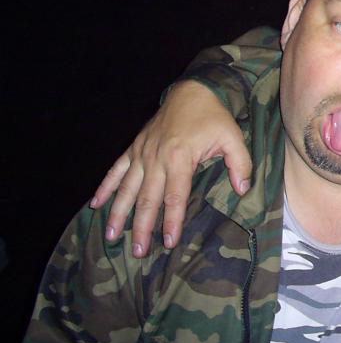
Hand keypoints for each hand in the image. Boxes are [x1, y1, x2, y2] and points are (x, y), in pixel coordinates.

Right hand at [90, 81, 251, 256]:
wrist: (193, 91)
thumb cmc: (214, 117)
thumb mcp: (233, 137)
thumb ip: (240, 164)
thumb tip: (242, 189)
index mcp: (180, 158)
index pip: (174, 197)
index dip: (172, 221)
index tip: (169, 242)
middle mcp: (156, 158)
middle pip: (147, 199)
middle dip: (142, 227)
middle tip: (138, 252)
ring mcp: (142, 153)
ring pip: (127, 189)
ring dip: (118, 213)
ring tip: (111, 236)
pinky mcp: (134, 147)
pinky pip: (116, 170)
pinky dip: (105, 187)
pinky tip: (95, 204)